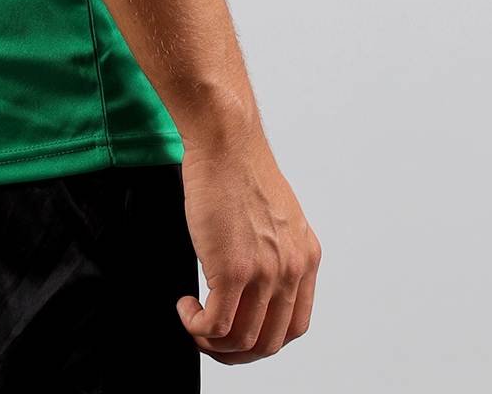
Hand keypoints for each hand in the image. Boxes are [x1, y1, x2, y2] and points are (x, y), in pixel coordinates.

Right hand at [173, 122, 320, 362]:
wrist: (225, 140)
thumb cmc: (241, 167)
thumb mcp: (277, 216)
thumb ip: (275, 251)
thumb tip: (255, 282)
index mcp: (305, 257)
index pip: (295, 325)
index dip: (265, 340)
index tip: (241, 335)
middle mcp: (291, 268)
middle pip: (269, 342)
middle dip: (237, 352)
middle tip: (212, 341)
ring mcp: (264, 272)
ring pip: (242, 340)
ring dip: (213, 342)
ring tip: (195, 323)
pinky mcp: (232, 269)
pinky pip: (215, 325)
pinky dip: (196, 327)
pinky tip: (186, 307)